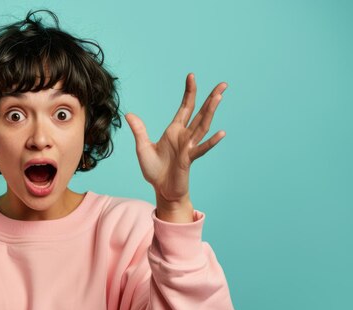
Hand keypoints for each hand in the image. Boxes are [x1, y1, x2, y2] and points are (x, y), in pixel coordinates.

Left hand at [125, 73, 226, 203]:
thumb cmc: (154, 170)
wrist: (161, 190)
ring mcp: (189, 147)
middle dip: (210, 98)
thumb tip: (129, 114)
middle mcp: (185, 136)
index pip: (185, 108)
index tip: (192, 76)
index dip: (189, 92)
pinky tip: (221, 133)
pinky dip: (211, 142)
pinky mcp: (188, 160)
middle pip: (200, 113)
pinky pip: (201, 149)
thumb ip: (139, 130)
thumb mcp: (142, 148)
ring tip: (219, 97)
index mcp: (174, 131)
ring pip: (202, 126)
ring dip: (211, 112)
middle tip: (223, 84)